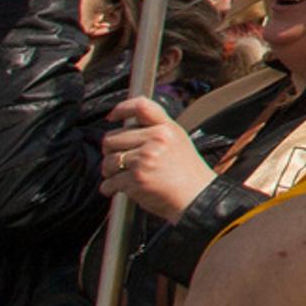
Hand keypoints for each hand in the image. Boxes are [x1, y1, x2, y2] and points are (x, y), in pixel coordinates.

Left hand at [99, 100, 215, 222]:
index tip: (112, 116)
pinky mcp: (136, 179)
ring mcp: (145, 159)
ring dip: (111, 172)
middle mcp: (156, 140)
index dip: (122, 108)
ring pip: (108, 161)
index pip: (141, 107)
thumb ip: (156, 131)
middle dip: (112, 152)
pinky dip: (112, 188)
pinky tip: (125, 188)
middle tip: (122, 161)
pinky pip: (109, 182)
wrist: (198, 198)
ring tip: (125, 176)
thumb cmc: (187, 173)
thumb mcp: (179, 142)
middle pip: (112, 138)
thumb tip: (125, 126)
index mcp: (167, 129)